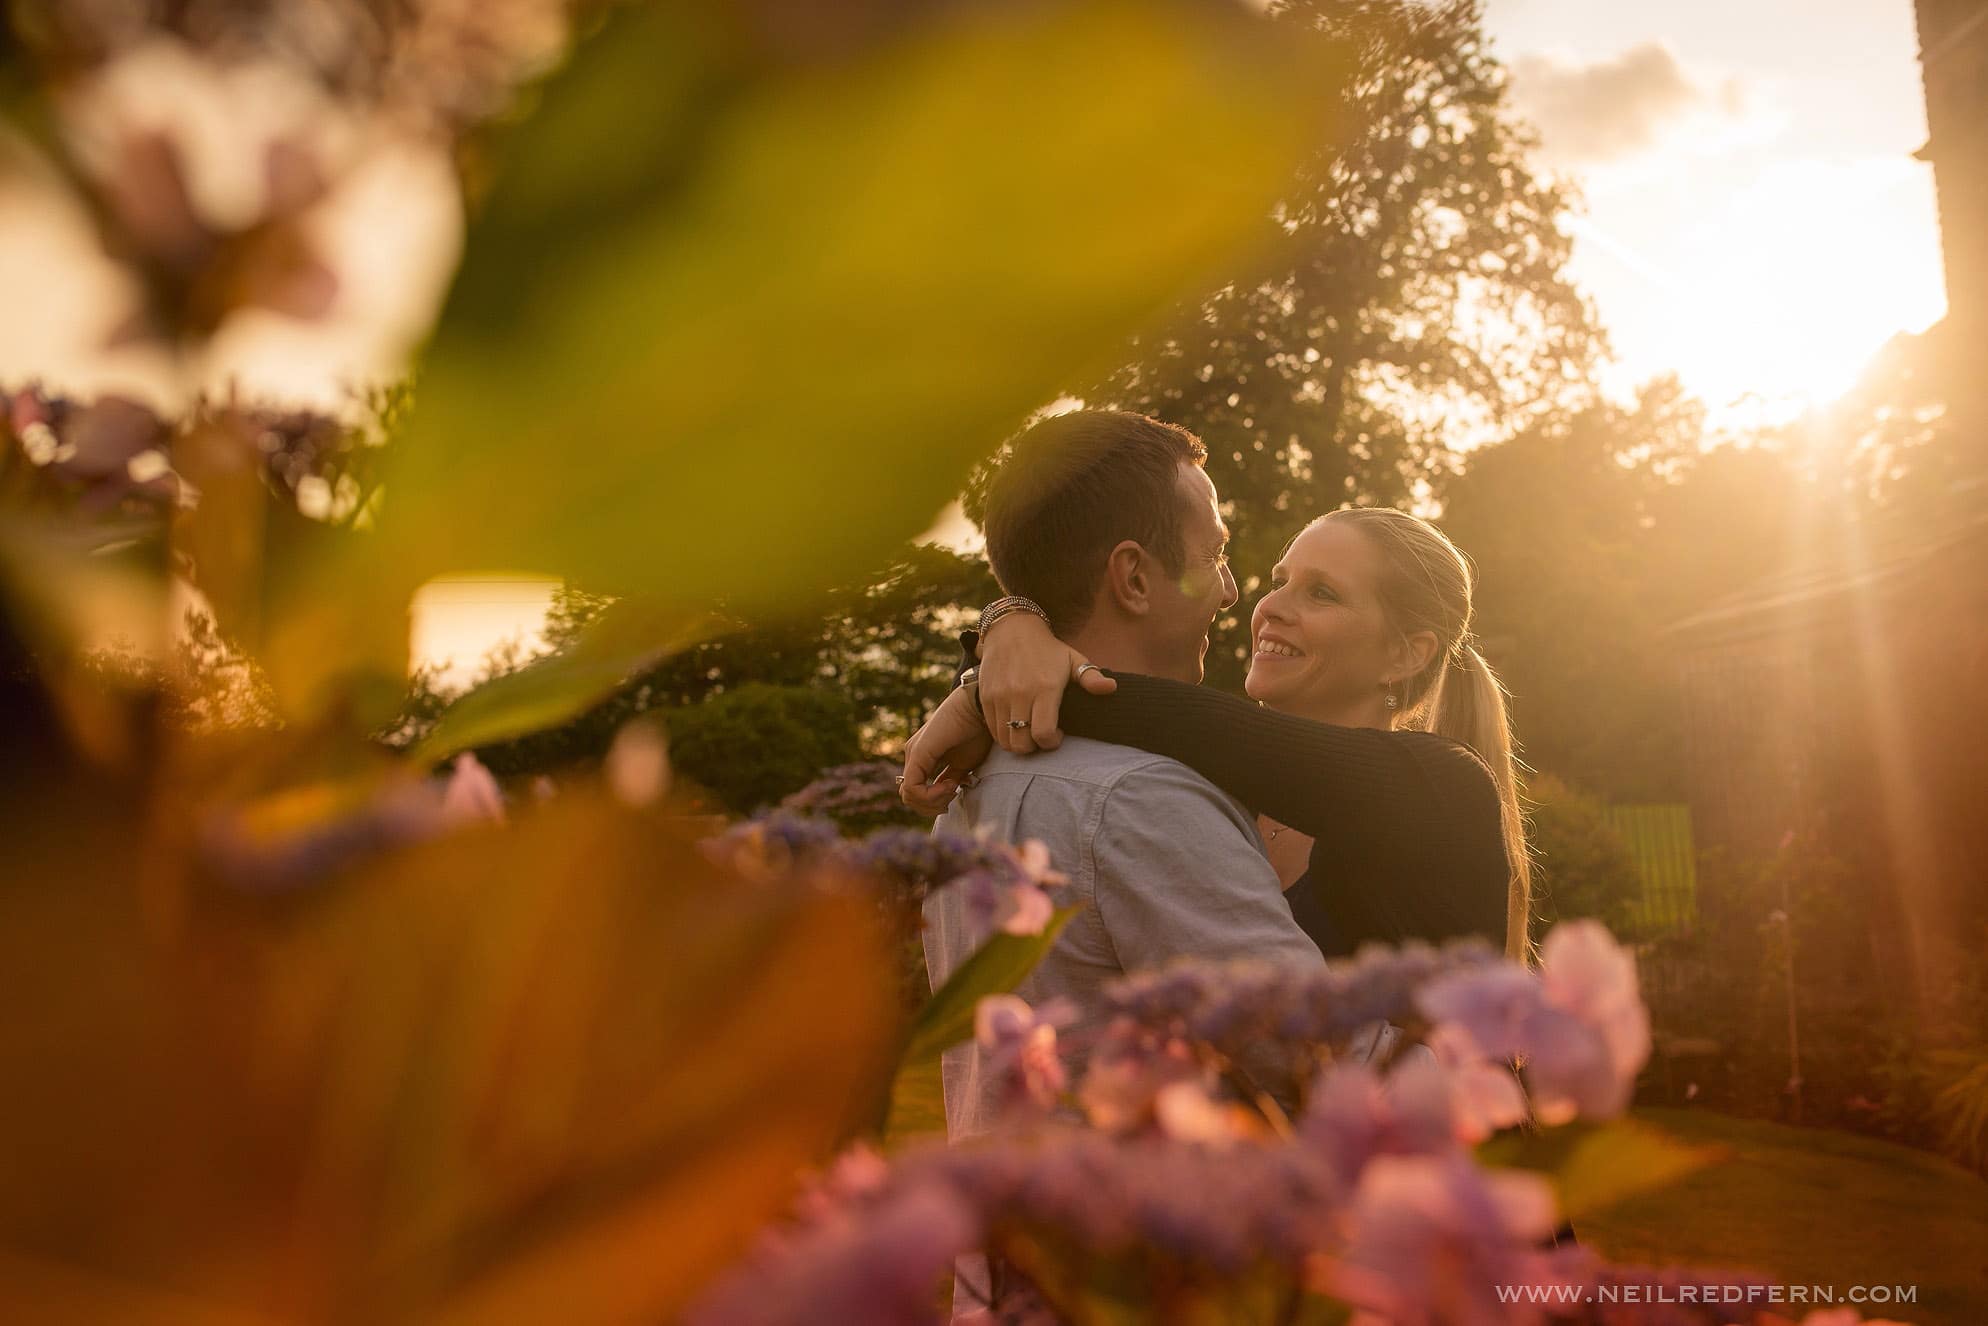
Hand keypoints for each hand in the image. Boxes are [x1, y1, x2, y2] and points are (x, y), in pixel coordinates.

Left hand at [898, 685, 994, 815]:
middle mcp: (912, 756)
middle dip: (932, 806)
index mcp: (922, 759)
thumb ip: (950, 779)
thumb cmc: (977, 732)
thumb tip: (945, 797)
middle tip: (953, 794)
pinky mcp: (917, 753)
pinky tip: (950, 785)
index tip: (956, 791)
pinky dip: (931, 795)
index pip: (915, 793)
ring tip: (952, 788)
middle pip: (909, 798)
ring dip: (933, 802)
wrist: (980, 708)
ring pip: (908, 796)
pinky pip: (913, 788)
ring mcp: (912, 753)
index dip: (934, 802)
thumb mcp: (963, 765)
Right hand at [977, 610, 1115, 753]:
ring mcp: (999, 696)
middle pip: (1022, 743)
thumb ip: (1091, 677)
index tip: (1058, 734)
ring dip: (1018, 743)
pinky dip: (1004, 734)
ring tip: (1029, 731)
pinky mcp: (985, 697)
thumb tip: (1112, 688)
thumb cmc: (1048, 649)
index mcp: (1045, 688)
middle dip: (1034, 748)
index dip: (1051, 743)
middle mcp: (1019, 694)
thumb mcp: (1073, 659)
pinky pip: (992, 729)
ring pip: (1005, 740)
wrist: (1011, 629)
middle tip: (1042, 736)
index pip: (1043, 733)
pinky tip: (1015, 723)